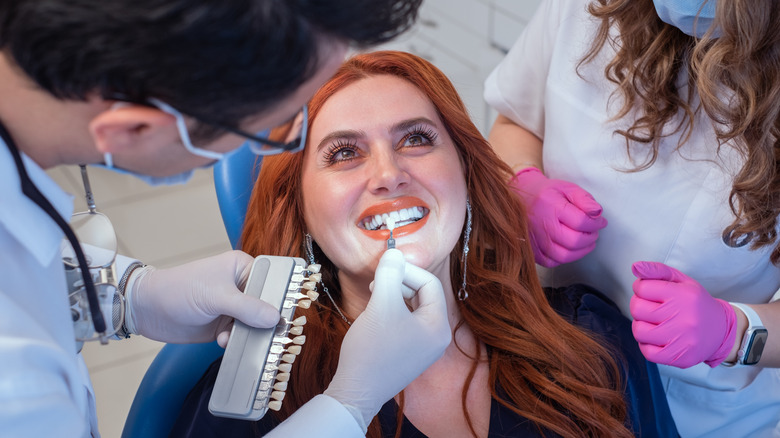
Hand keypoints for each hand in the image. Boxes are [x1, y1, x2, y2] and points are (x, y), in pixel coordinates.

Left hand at [126, 250, 279, 343]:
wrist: (148, 310)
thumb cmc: (179, 290)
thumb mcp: (216, 297)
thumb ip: (247, 308)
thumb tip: (275, 318)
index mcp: (242, 267)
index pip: (272, 280)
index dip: (280, 297)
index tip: (286, 315)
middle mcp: (241, 286)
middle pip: (266, 305)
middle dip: (265, 320)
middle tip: (270, 333)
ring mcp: (233, 307)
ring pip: (255, 323)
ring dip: (249, 334)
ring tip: (238, 337)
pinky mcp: (224, 325)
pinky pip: (241, 335)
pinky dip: (237, 341)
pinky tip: (224, 341)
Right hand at [324, 249, 450, 431]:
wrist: (356, 392)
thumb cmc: (372, 349)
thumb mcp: (381, 305)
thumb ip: (390, 274)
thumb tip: (394, 252)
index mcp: (438, 326)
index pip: (430, 283)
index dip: (407, 270)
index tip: (384, 268)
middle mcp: (437, 338)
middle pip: (424, 295)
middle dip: (401, 282)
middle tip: (378, 281)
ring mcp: (424, 348)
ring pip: (413, 308)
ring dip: (395, 295)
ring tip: (374, 295)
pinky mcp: (410, 354)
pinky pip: (406, 323)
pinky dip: (392, 312)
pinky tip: (374, 313)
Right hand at [510, 167, 606, 266]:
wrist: (521, 198)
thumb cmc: (546, 194)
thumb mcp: (566, 188)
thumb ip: (584, 199)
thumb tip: (598, 212)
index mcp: (551, 206)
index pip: (581, 222)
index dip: (596, 224)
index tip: (600, 221)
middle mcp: (542, 225)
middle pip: (574, 241)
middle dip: (590, 238)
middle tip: (593, 232)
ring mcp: (535, 240)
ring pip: (564, 256)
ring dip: (581, 251)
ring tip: (585, 242)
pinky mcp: (532, 251)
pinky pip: (552, 262)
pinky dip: (565, 258)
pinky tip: (569, 248)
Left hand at [630, 261, 736, 367]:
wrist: (721, 330)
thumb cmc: (695, 303)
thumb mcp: (681, 281)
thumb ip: (657, 270)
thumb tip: (635, 267)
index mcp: (683, 295)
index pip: (641, 288)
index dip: (641, 289)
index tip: (650, 293)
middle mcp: (683, 317)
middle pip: (637, 309)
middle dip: (639, 307)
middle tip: (652, 308)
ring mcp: (682, 339)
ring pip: (639, 331)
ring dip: (641, 326)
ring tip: (653, 323)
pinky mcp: (680, 357)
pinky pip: (648, 352)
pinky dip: (647, 345)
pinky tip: (657, 338)